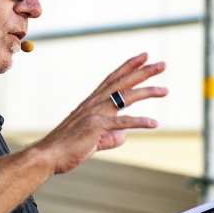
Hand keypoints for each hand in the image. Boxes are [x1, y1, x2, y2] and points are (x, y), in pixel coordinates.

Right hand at [31, 52, 167, 174]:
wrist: (49, 155)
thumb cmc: (68, 147)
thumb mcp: (93, 139)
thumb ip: (110, 136)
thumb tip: (123, 136)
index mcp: (92, 103)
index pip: (113, 79)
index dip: (129, 67)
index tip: (143, 57)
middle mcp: (94, 104)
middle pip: (122, 83)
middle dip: (142, 72)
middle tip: (162, 64)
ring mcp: (94, 114)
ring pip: (125, 97)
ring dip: (146, 92)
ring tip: (165, 90)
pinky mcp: (95, 127)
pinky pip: (122, 123)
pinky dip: (139, 122)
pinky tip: (154, 123)